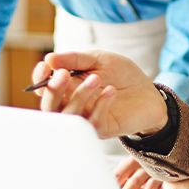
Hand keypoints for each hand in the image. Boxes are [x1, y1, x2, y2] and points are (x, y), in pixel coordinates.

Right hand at [33, 50, 167, 138]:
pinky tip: (111, 91)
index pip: (44, 88)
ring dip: (79, 96)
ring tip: (96, 79)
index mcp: (68, 87)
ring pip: (70, 116)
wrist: (149, 91)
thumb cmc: (121, 74)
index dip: (40, 78)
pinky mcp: (102, 129)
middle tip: (64, 74)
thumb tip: (49, 58)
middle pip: (50, 106)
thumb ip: (75, 59)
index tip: (45, 66)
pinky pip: (92, 123)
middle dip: (53, 90)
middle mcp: (73, 105)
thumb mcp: (99, 60)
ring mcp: (86, 119)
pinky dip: (100, 106)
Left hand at [113, 157, 168, 188]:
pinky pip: (165, 187)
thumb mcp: (129, 166)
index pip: (119, 174)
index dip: (113, 184)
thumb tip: (103, 188)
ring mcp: (156, 173)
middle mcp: (144, 167)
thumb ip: (118, 177)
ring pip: (150, 184)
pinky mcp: (167, 179)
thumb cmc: (141, 163)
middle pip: (135, 180)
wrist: (163, 152)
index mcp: (131, 162)